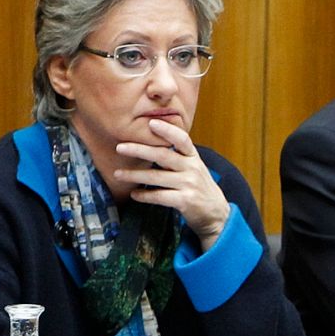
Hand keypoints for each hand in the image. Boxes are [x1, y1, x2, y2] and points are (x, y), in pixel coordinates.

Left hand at [111, 119, 229, 246]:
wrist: (216, 213)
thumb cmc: (199, 187)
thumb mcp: (193, 167)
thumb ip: (177, 156)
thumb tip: (151, 143)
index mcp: (193, 157)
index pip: (181, 138)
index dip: (167, 129)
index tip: (151, 122)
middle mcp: (192, 168)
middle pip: (163, 155)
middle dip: (139, 150)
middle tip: (120, 147)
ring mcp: (189, 184)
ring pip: (156, 177)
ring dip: (134, 175)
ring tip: (118, 174)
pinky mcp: (185, 201)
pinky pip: (159, 196)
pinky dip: (144, 195)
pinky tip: (134, 194)